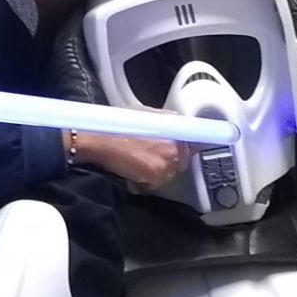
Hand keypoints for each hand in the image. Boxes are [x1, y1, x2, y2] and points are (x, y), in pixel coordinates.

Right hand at [66, 130, 189, 191]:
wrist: (98, 141)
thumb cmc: (115, 126)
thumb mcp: (144, 113)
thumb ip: (165, 118)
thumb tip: (177, 121)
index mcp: (175, 130)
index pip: (198, 141)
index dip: (194, 145)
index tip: (195, 147)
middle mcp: (175, 148)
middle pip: (182, 160)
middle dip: (170, 158)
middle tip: (149, 152)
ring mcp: (166, 165)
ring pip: (170, 173)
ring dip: (158, 170)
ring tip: (138, 160)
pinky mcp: (155, 178)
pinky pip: (157, 183)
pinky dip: (147, 181)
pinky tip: (134, 169)